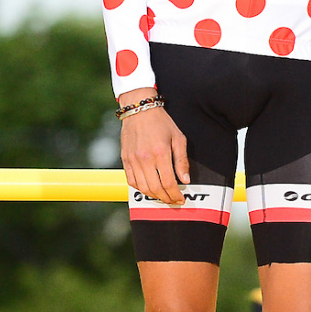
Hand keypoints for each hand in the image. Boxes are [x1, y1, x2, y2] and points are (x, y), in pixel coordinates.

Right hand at [117, 89, 188, 205]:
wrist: (139, 110)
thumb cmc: (161, 123)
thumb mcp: (178, 138)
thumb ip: (182, 161)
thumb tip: (185, 180)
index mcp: (160, 153)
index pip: (169, 183)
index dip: (176, 195)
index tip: (181, 199)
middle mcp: (145, 159)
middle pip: (156, 189)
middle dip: (167, 199)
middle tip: (174, 201)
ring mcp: (133, 160)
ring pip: (143, 188)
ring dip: (154, 196)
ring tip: (163, 197)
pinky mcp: (125, 160)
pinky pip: (131, 181)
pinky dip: (140, 188)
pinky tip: (149, 188)